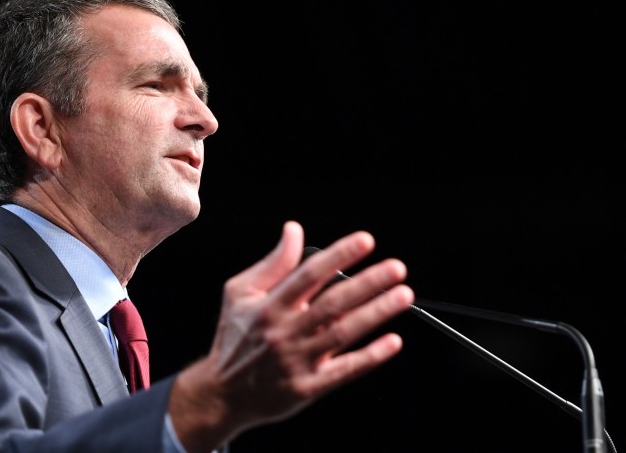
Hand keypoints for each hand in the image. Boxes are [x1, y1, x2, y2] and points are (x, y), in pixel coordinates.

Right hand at [169, 221, 413, 450]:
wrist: (222, 394)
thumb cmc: (234, 337)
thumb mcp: (240, 293)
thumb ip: (273, 263)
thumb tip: (294, 230)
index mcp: (269, 306)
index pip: (310, 274)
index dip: (339, 255)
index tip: (366, 241)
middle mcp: (284, 332)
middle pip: (333, 303)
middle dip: (368, 283)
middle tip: (396, 268)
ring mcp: (296, 361)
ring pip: (343, 333)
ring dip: (376, 313)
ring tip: (403, 295)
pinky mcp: (307, 388)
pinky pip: (343, 371)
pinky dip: (370, 357)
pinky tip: (393, 342)